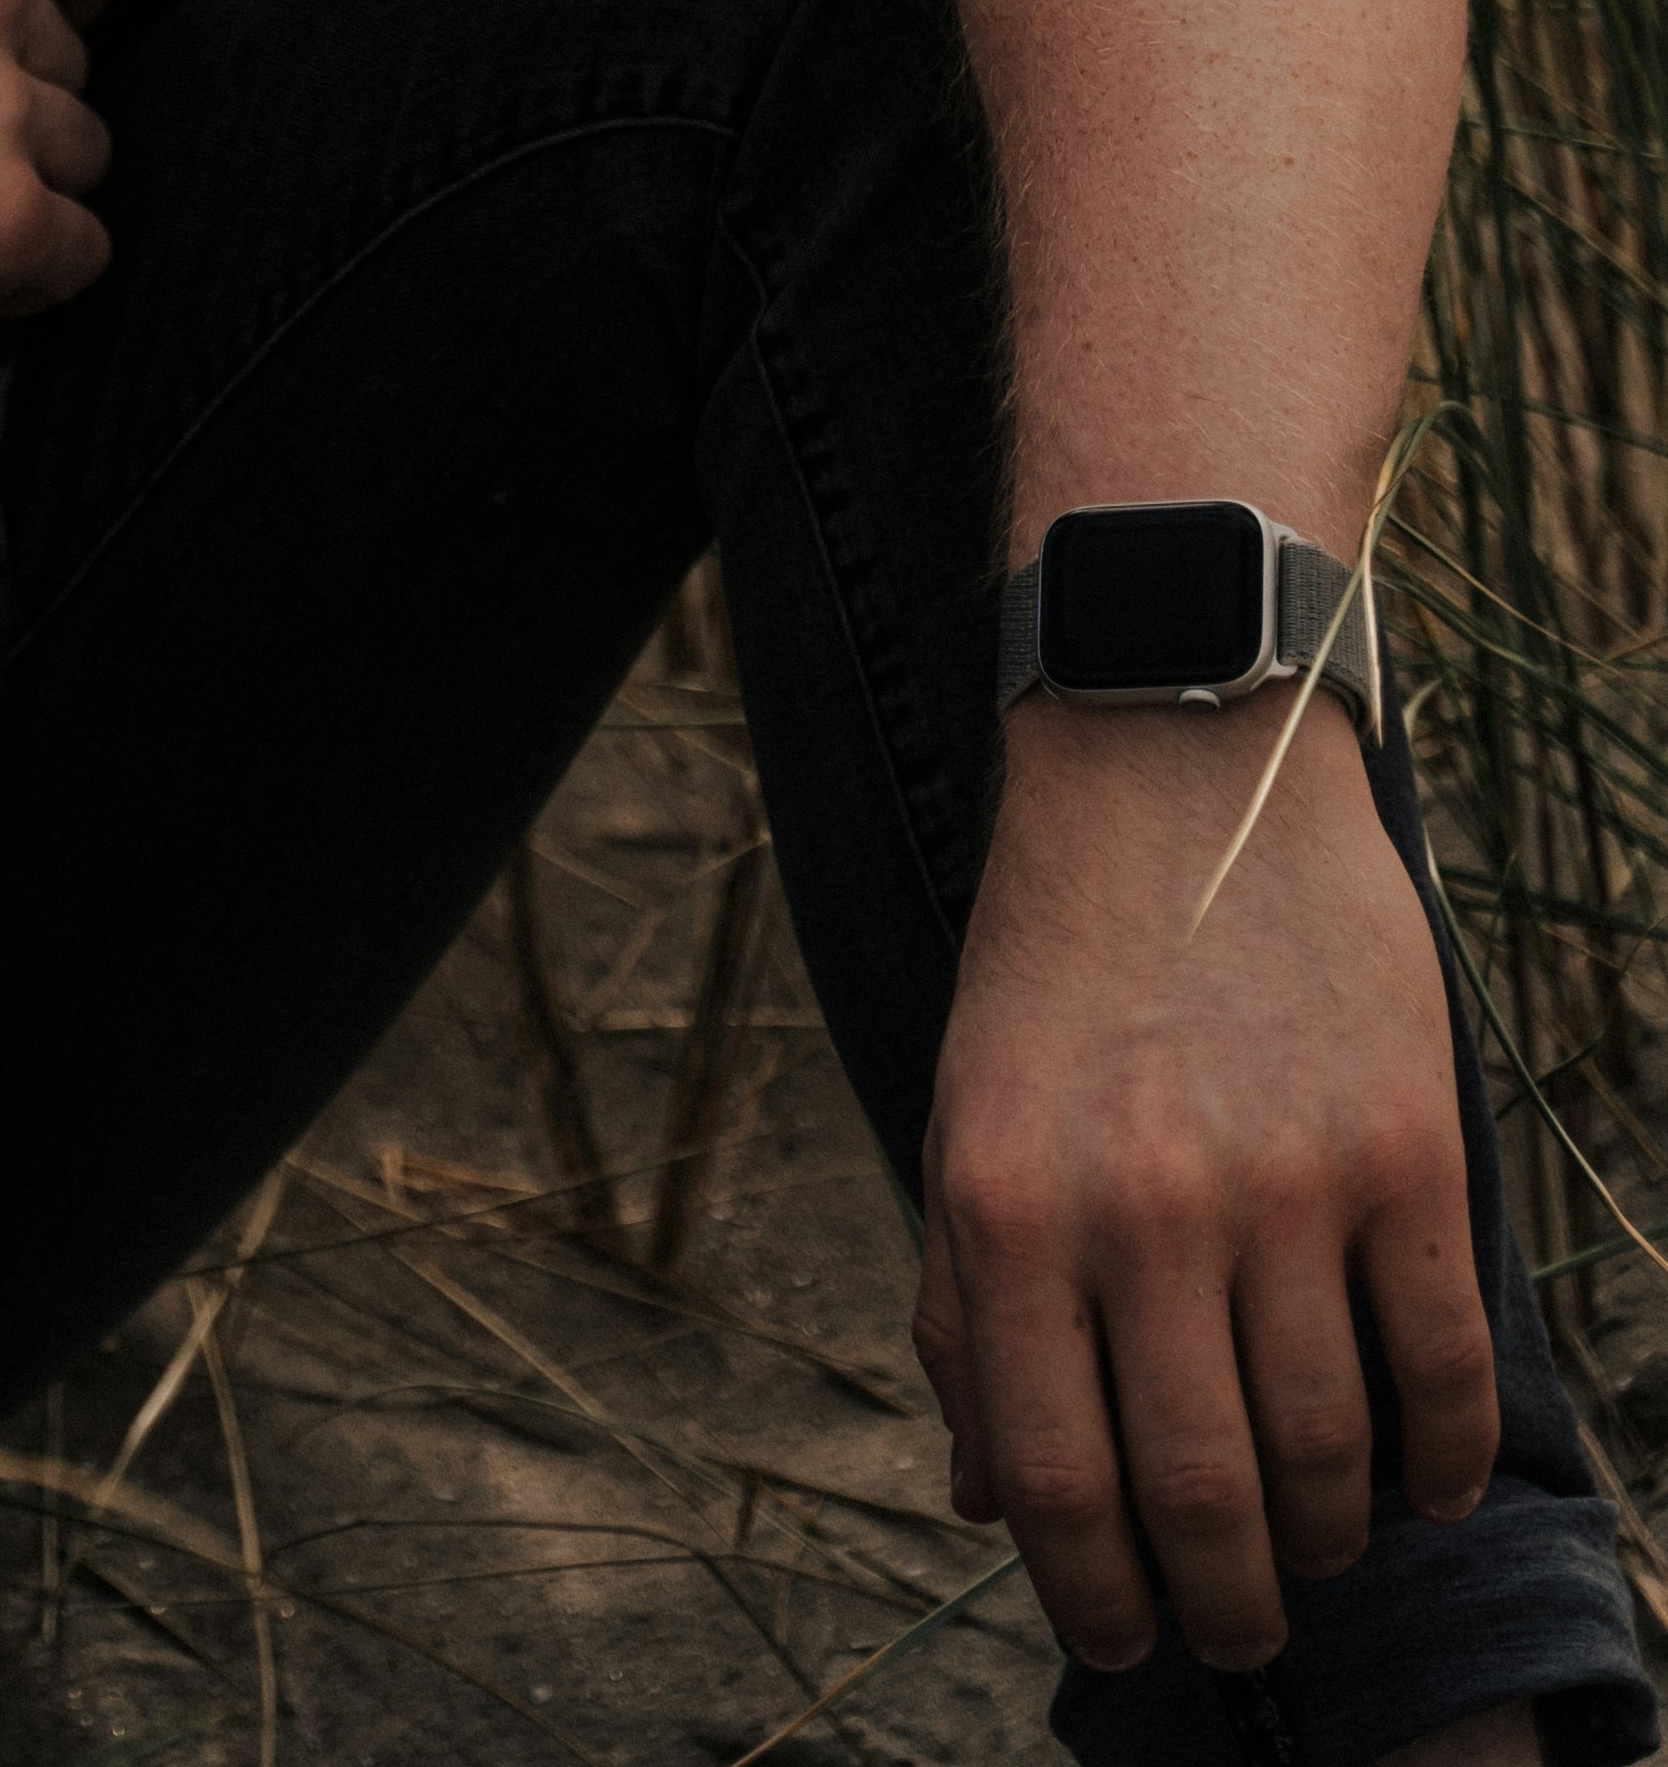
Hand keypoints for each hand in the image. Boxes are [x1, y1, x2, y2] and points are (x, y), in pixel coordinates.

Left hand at [915, 695, 1495, 1678]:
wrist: (1175, 767)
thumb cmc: (1057, 963)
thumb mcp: (964, 1123)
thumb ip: (964, 1311)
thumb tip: (988, 1502)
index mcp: (1010, 1206)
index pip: (1052, 1481)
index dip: (1091, 1596)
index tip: (1121, 1638)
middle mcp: (1142, 1207)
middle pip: (1201, 1497)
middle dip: (1223, 1608)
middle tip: (1236, 1635)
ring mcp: (1285, 1181)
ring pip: (1328, 1455)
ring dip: (1328, 1543)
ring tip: (1315, 1548)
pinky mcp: (1404, 1150)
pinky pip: (1443, 1369)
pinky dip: (1442, 1464)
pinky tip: (1421, 1485)